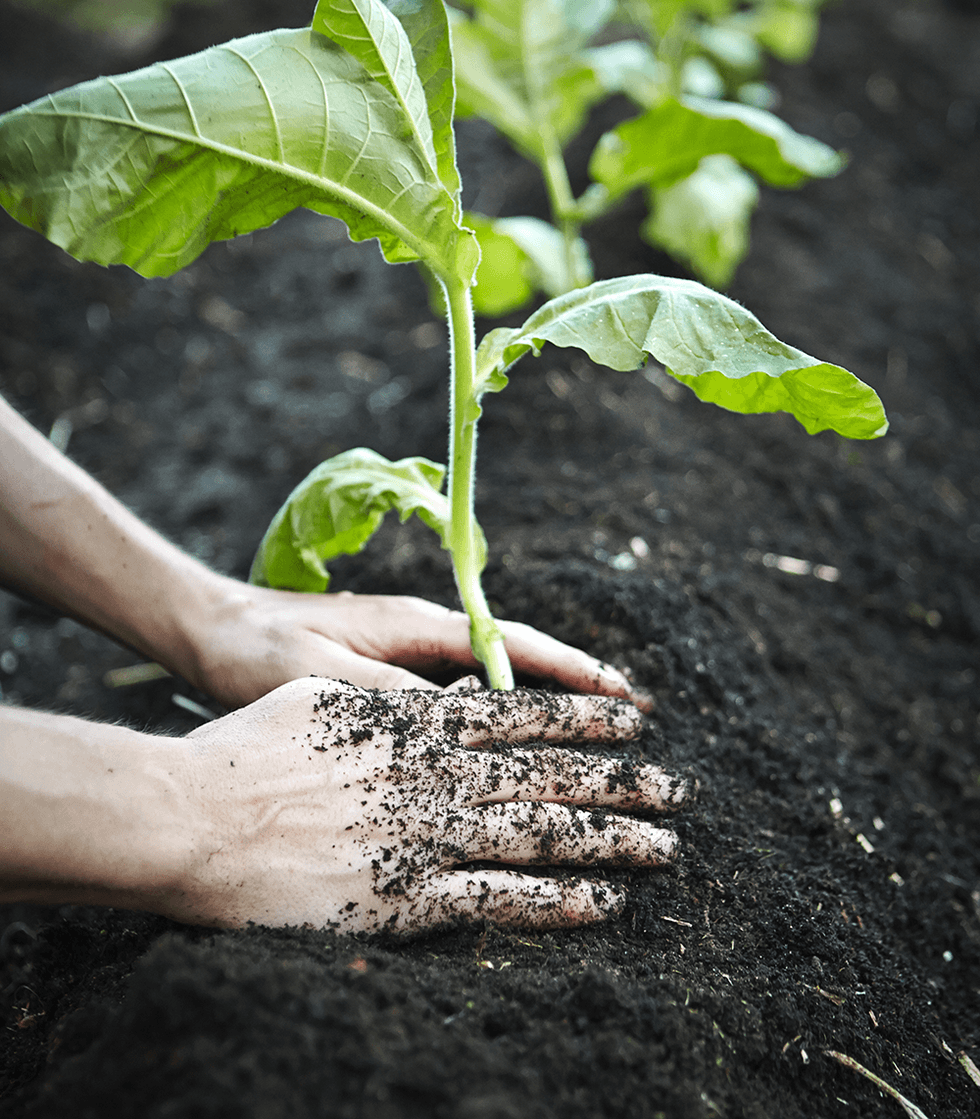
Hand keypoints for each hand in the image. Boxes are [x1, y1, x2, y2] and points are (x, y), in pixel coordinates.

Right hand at [174, 679, 684, 932]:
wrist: (196, 820)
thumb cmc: (248, 751)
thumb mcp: (325, 698)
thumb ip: (393, 704)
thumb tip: (444, 703)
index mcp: (417, 721)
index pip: (523, 714)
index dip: (584, 718)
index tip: (633, 721)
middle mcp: (438, 774)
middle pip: (552, 774)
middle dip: (622, 779)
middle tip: (679, 787)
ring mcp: (430, 837)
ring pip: (545, 834)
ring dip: (613, 840)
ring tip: (665, 847)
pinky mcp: (411, 899)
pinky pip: (504, 901)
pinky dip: (560, 902)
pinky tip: (604, 905)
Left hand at [184, 584, 651, 709]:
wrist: (207, 629)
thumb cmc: (260, 648)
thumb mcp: (325, 676)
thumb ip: (391, 695)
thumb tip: (461, 717)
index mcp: (413, 627)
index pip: (510, 646)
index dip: (570, 672)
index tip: (622, 696)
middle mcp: (418, 636)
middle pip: (514, 662)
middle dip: (572, 690)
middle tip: (632, 722)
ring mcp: (404, 656)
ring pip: (488, 684)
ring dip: (537, 707)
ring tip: (589, 744)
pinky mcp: (384, 679)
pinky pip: (454, 701)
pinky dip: (490, 720)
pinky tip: (507, 754)